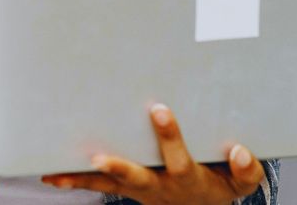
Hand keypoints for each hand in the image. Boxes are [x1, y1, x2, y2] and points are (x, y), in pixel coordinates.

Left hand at [40, 103, 263, 204]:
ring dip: (82, 179)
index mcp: (187, 179)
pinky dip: (73, 180)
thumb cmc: (219, 184)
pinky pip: (95, 186)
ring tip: (55, 173)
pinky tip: (51, 174)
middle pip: (137, 177)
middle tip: (99, 157)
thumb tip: (239, 150)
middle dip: (119, 167)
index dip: (169, 135)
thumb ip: (246, 170)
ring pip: (107, 186)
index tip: (158, 108)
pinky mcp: (123, 188)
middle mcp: (158, 186)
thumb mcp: (239, 184)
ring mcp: (137, 189)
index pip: (178, 157)